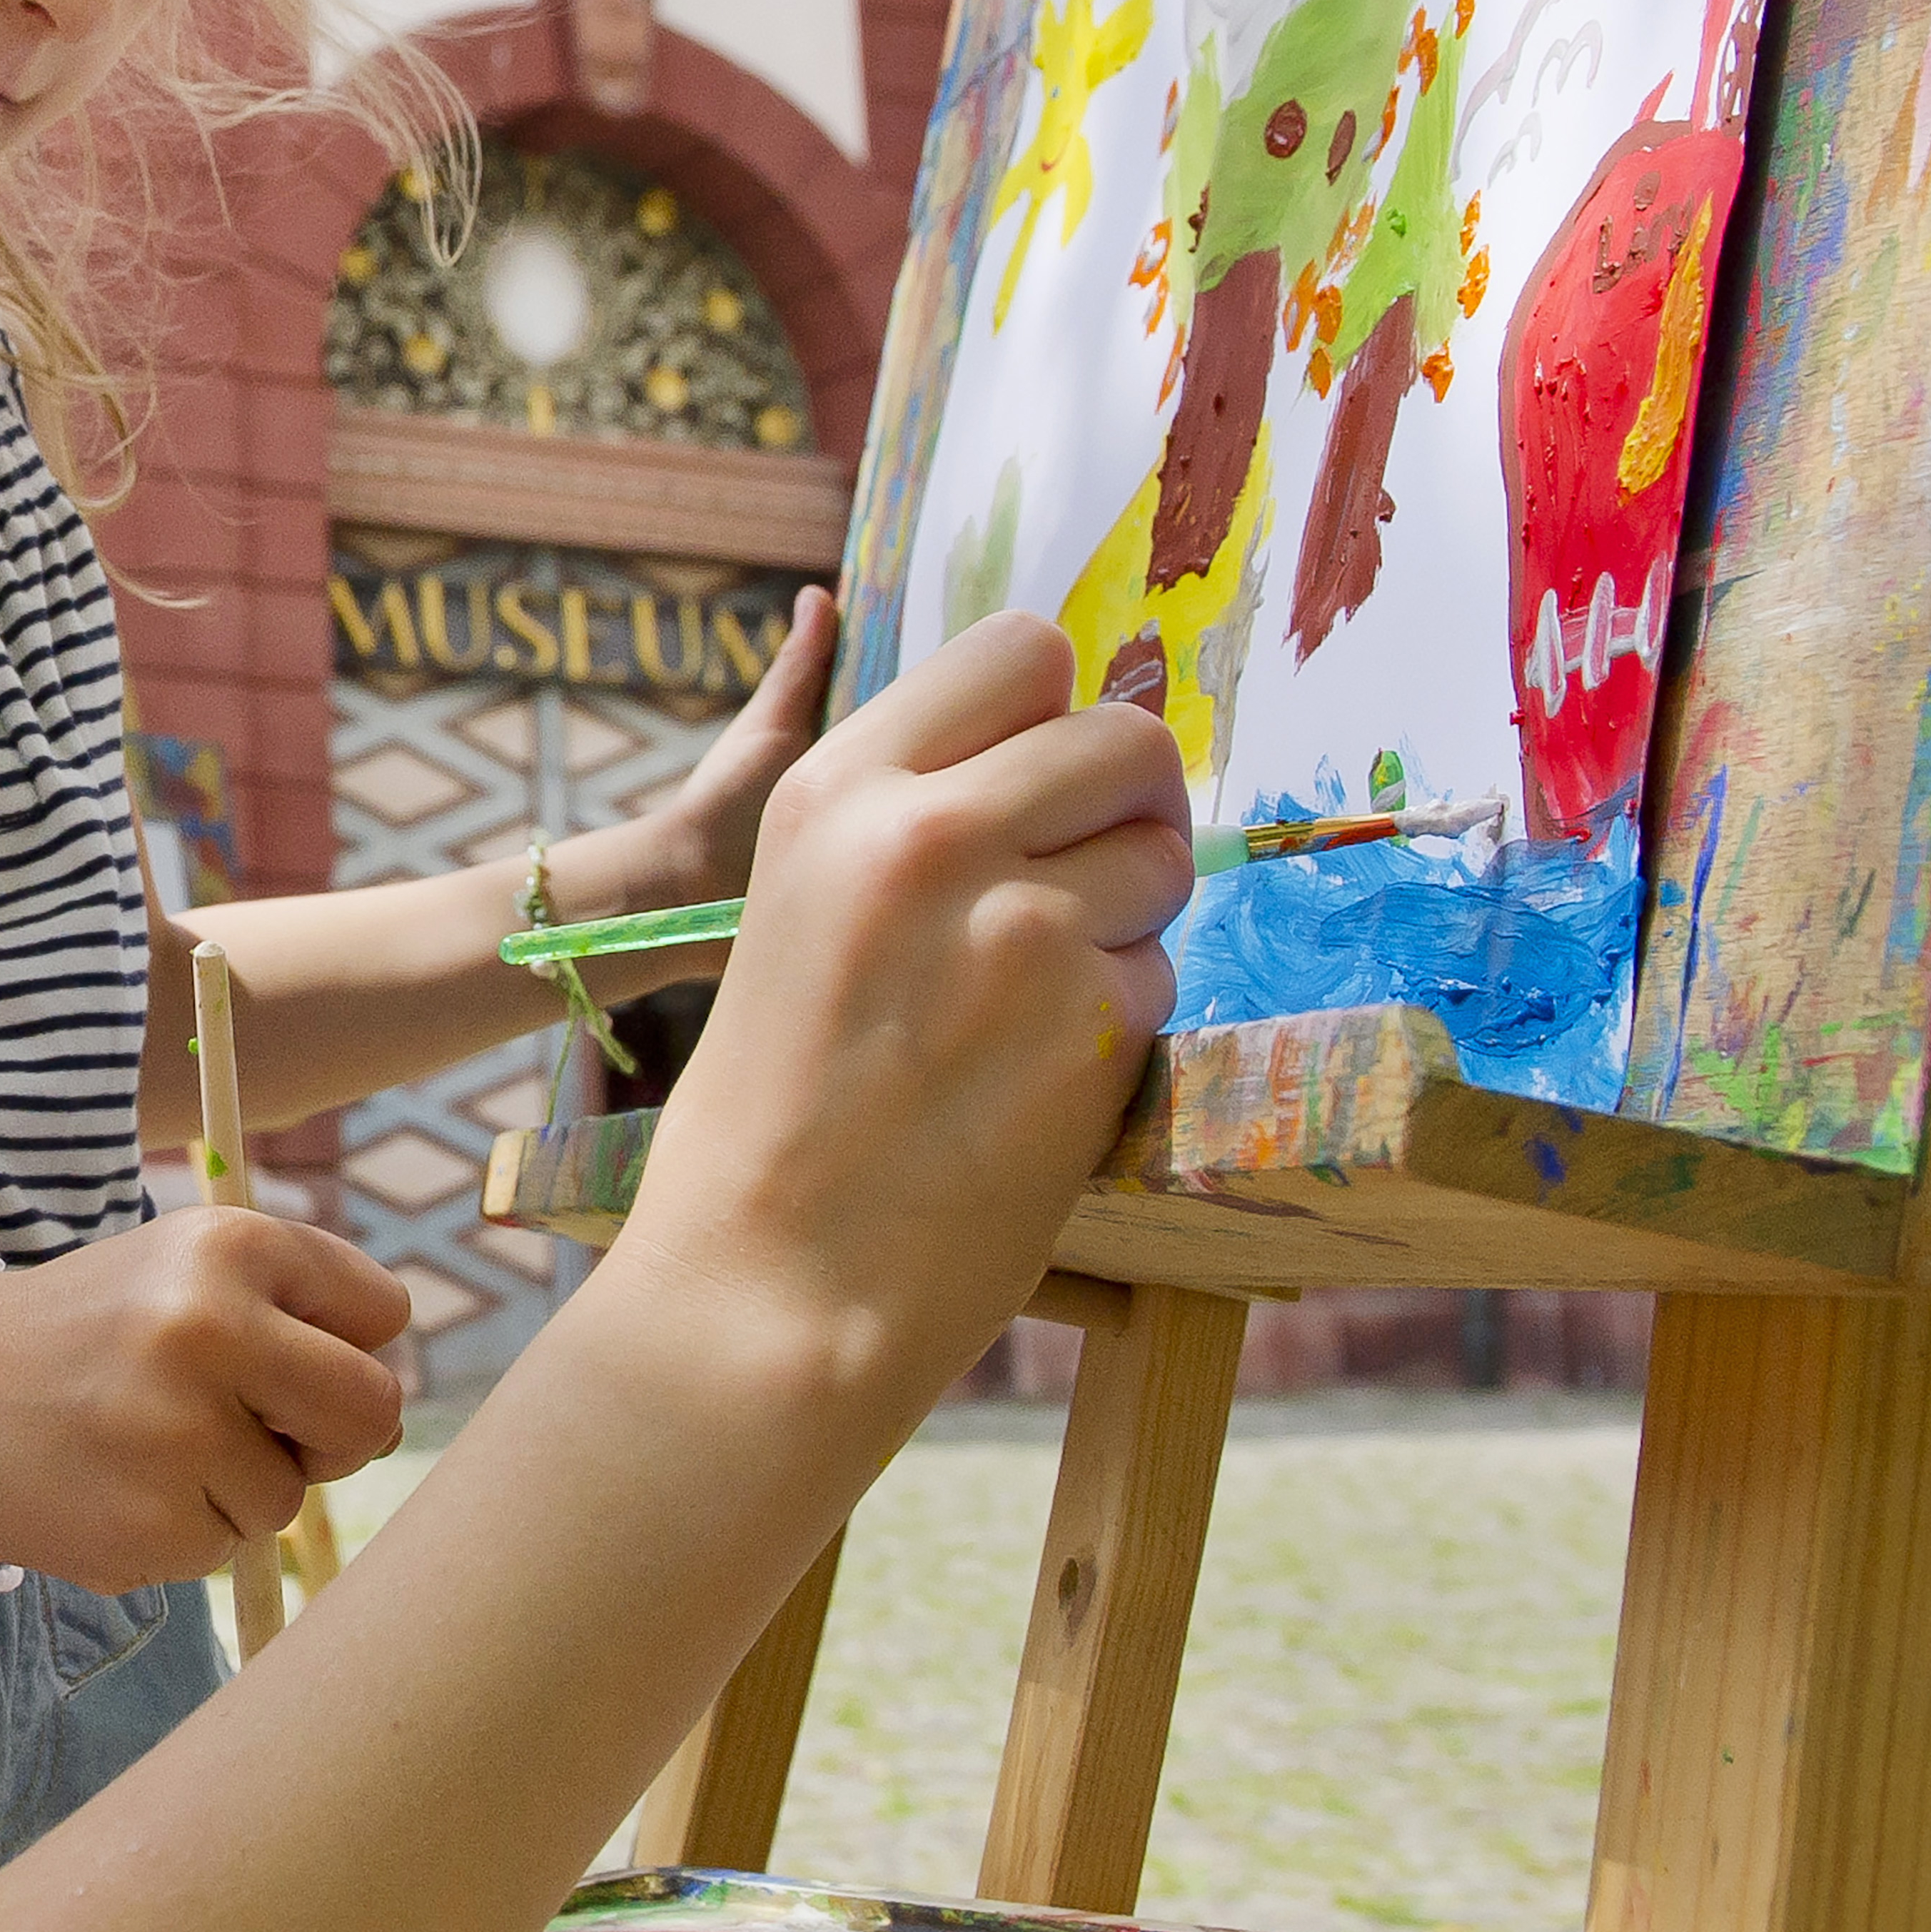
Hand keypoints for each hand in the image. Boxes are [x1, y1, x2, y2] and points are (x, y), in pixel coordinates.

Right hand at [0, 1210, 412, 1593]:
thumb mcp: (186, 1269)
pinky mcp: (149, 1526)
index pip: (383, 1312)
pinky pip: (224, 1550)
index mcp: (230, 1245)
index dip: (344, 1344)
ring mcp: (178, 1434)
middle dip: (329, 1433)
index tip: (284, 1355)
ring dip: (238, 1487)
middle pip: (372, 1412)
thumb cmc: (86, 1329)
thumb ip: (297, 1312)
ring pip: (291, 1497)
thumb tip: (391, 1413)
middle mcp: (210, 1328)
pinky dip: (182, 1531)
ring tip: (147, 1447)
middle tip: (255, 1427)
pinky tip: (117, 1489)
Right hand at [628, 612, 1191, 1358]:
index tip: (1045, 781)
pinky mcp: (1090, 1023)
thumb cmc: (772, 1107)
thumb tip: (1051, 753)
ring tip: (1036, 997)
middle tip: (1086, 881)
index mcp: (835, 789)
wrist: (767, 1283)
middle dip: (1128, 804)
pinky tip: (1039, 1074)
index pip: (1020, 648)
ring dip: (1130, 917)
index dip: (1057, 713)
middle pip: (1124, 736)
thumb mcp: (802, 905)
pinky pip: (1163, 970)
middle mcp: (926, 834)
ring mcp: (1018, 926)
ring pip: (1161, 857)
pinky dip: (1124, 1016)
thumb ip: (908, 816)